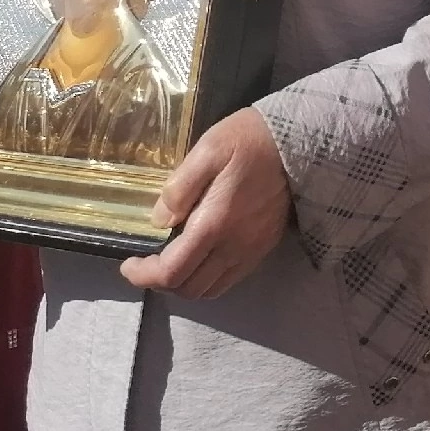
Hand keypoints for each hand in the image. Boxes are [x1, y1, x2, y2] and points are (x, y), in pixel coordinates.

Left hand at [122, 107, 290, 299]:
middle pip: (189, 288)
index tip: (128, 263)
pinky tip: (201, 256)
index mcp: (214, 225)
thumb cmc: (248, 140)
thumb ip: (179, 188)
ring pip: (210, 290)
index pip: (171, 272)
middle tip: (147, 261)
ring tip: (172, 261)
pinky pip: (230, 280)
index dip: (143, 275)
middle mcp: (233, 248)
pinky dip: (208, 279)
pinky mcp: (264, 248)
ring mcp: (251, 252)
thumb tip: (158, 220)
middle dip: (160, 282)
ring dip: (185, 283)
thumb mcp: (208, 149)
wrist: (301, 143)